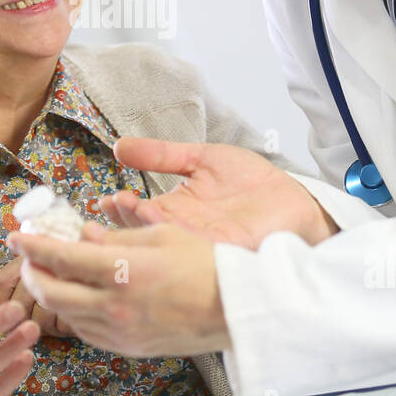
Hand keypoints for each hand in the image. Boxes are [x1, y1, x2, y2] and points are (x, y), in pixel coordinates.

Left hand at [7, 222, 229, 357]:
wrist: (238, 309)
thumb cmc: (207, 264)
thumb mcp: (160, 235)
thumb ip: (115, 236)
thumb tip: (82, 234)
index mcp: (122, 271)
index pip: (60, 257)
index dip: (31, 245)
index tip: (15, 234)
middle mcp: (115, 306)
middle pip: (51, 293)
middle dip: (32, 273)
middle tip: (28, 257)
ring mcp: (120, 332)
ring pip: (65, 316)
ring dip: (51, 294)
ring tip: (52, 274)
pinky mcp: (128, 348)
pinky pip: (87, 332)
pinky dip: (74, 313)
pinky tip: (80, 297)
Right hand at [100, 140, 337, 250]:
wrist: (293, 197)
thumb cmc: (252, 182)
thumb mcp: (200, 159)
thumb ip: (161, 154)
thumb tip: (119, 146)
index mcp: (175, 212)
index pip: (136, 215)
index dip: (118, 209)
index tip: (103, 200)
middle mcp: (183, 232)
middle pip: (143, 233)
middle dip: (123, 221)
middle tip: (112, 204)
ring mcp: (200, 244)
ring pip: (163, 241)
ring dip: (144, 226)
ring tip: (129, 207)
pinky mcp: (222, 249)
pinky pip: (191, 245)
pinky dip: (175, 234)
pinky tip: (162, 220)